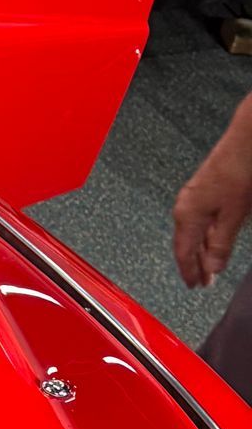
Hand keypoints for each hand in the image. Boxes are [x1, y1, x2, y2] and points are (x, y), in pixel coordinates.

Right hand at [173, 109, 251, 286]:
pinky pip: (200, 220)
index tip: (195, 286)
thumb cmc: (238, 172)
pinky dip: (206, 234)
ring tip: (210, 265)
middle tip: (202, 281)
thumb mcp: (234, 216)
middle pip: (186, 243)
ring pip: (194, 232)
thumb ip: (222, 243)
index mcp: (188, 215)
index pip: (184, 252)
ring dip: (202, 250)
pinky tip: (214, 239)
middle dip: (195, 264)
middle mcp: (185, 206)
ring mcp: (193, 197)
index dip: (189, 271)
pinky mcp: (203, 190)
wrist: (245, 142)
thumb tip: (214, 266)